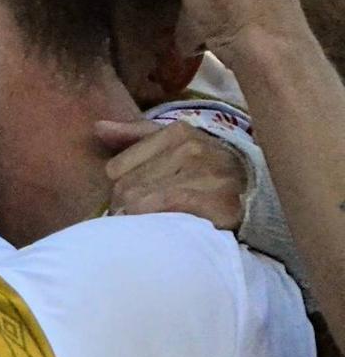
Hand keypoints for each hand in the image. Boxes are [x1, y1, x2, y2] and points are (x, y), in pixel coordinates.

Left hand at [96, 119, 246, 230]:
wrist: (260, 195)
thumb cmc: (206, 170)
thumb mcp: (173, 145)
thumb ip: (134, 135)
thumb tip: (97, 127)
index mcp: (176, 132)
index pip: (115, 168)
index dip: (119, 188)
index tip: (131, 199)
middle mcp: (191, 148)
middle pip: (126, 187)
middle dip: (125, 207)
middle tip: (138, 219)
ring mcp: (205, 174)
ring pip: (140, 202)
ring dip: (139, 220)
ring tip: (150, 226)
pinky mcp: (216, 201)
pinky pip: (165, 212)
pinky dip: (157, 224)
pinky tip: (165, 229)